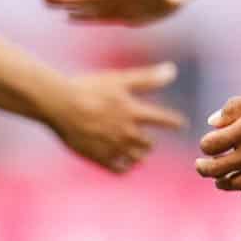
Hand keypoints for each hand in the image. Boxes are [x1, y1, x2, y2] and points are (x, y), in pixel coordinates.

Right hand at [49, 62, 188, 171]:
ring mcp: (113, 147)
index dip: (174, 122)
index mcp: (134, 112)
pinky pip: (119, 169)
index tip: (181, 125)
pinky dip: (125, 167)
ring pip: (136, 158)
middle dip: (149, 142)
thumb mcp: (119, 79)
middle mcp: (127, 132)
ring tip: (139, 155)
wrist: (59, 105)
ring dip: (139, 156)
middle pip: (148, 143)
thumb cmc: (88, 88)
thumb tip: (174, 71)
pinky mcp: (99, 158)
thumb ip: (147, 78)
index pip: (163, 120)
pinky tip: (123, 164)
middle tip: (149, 142)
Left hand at [195, 86, 240, 202]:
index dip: (206, 145)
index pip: (210, 145)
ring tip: (221, 180)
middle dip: (204, 168)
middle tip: (202, 167)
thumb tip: (212, 123)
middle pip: (216, 169)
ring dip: (223, 183)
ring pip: (234, 184)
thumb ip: (235, 107)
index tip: (211, 144)